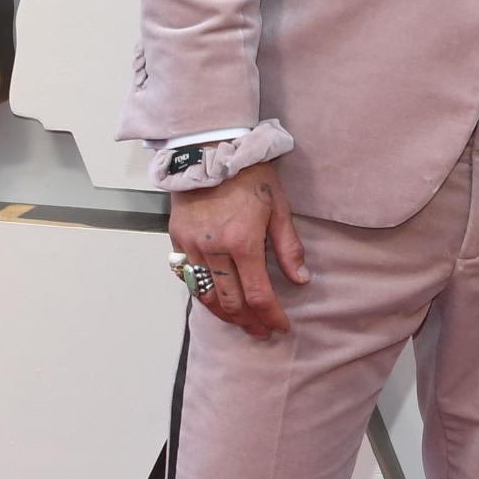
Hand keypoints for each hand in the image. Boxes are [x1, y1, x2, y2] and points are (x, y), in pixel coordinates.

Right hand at [169, 161, 307, 337]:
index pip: (258, 294)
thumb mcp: (278, 206)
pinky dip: (202, 295)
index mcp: (242, 241)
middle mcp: (214, 248)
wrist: (209, 148)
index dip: (271, 316)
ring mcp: (191, 245)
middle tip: (262, 330)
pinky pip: (187, 278)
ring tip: (241, 322)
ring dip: (224, 314)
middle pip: (230, 302)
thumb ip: (288, 247)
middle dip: (248, 322)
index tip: (281, 326)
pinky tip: (216, 301)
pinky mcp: (177, 238)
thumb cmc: (248, 173)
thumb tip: (300, 279)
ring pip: (205, 296)